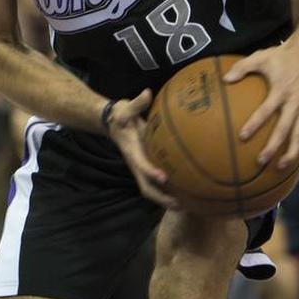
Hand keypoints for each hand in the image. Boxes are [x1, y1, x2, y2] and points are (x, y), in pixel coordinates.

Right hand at [105, 89, 177, 209]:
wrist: (113, 122)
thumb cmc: (122, 115)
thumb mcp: (126, 108)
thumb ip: (137, 103)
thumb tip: (147, 93)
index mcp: (131, 151)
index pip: (140, 164)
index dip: (150, 171)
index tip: (163, 177)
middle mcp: (136, 163)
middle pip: (146, 187)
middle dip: (160, 198)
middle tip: (178, 204)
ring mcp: (141, 167)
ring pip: (151, 189)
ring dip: (165, 199)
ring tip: (186, 205)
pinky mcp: (147, 166)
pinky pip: (157, 183)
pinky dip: (168, 191)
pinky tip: (185, 193)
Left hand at [225, 44, 298, 168]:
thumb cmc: (279, 57)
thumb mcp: (260, 58)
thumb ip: (242, 68)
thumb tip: (223, 79)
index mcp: (282, 90)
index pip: (266, 110)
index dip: (255, 124)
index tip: (242, 136)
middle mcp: (297, 101)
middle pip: (285, 128)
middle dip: (274, 146)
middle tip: (261, 160)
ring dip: (292, 152)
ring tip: (280, 167)